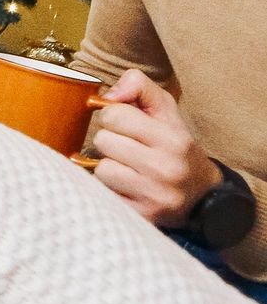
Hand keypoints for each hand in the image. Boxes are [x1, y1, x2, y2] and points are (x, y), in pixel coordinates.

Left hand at [86, 69, 221, 227]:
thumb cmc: (175, 148)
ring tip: (128, 169)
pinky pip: (102, 194)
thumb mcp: (166, 112)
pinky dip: (109, 189)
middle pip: (103, 141)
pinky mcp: (140, 216)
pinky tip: (126, 187)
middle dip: (110, 142)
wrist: (202, 196)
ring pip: (100, 170)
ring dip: (108, 168)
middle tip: (128, 149)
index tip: (124, 124)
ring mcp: (153, 195)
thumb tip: (109, 93)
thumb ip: (139, 87)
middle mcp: (165, 168)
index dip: (114, 116)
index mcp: (173, 139)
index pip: (115, 115)